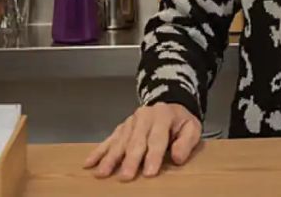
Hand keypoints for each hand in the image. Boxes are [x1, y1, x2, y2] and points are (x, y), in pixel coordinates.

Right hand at [83, 103, 202, 180]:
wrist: (169, 104)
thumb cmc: (180, 122)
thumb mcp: (192, 128)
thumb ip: (187, 142)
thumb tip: (178, 158)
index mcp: (163, 116)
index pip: (158, 139)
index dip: (153, 156)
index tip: (149, 173)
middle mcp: (144, 117)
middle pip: (136, 141)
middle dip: (130, 160)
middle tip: (125, 177)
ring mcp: (130, 122)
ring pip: (120, 141)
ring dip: (110, 158)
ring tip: (102, 173)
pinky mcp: (120, 127)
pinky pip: (109, 140)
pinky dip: (99, 152)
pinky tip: (89, 163)